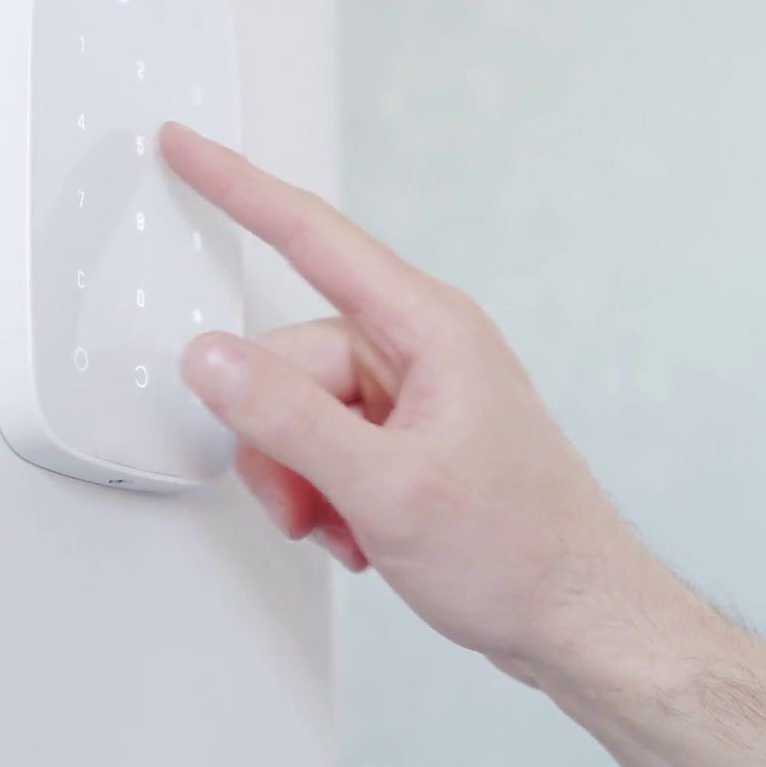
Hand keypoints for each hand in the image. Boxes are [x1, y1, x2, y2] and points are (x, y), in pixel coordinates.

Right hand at [160, 122, 652, 668]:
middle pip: (288, 357)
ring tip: (347, 525)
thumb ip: (288, 419)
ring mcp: (414, 396)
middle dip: (276, 439)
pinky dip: (324, 494)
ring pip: (297, 409)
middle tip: (306, 503)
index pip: (311, 238)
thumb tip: (213, 360)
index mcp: (429, 329)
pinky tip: (360, 531)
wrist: (579, 620)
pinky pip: (325, 443)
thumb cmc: (522, 552)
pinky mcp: (407, 438)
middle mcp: (420, 350)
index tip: (186, 147)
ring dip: (301, 478)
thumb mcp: (387, 487)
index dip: (237, 187)